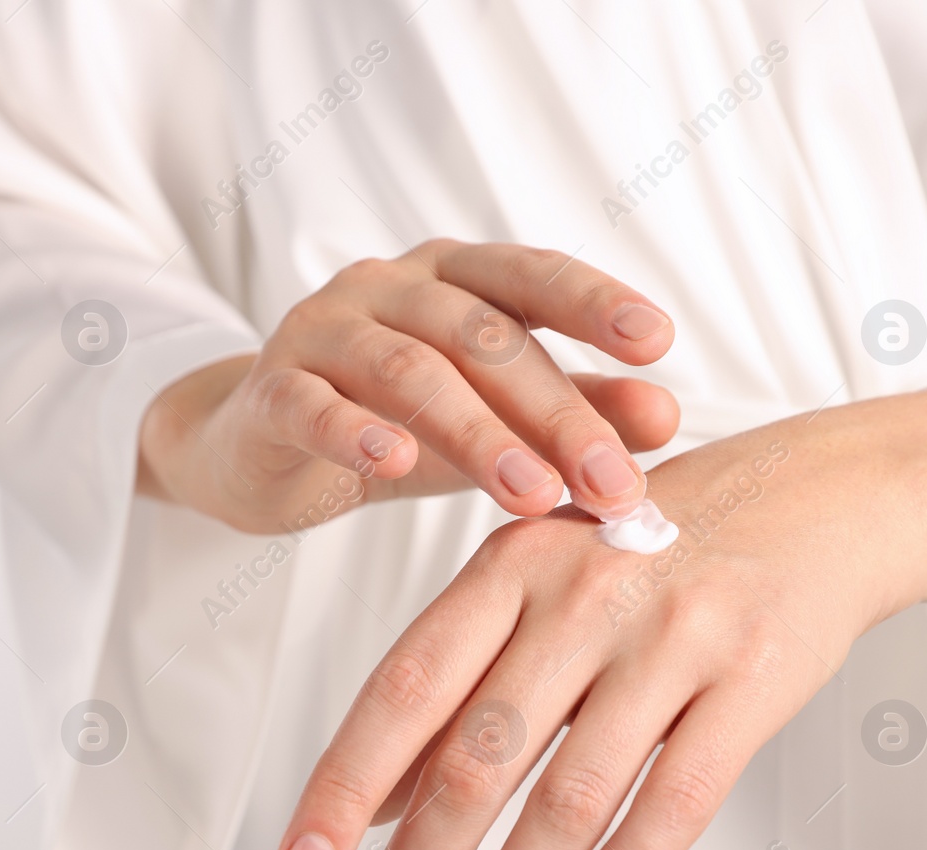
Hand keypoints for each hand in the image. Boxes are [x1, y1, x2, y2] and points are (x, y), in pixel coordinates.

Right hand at [137, 240, 678, 533]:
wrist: (261, 450)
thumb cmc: (390, 423)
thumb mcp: (491, 418)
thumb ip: (573, 410)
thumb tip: (666, 415)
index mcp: (450, 278)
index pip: (529, 276)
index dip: (592, 301)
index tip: (656, 341)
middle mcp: (386, 287)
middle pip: (481, 336)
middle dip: (555, 412)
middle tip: (612, 482)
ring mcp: (321, 332)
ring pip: (408, 370)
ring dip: (478, 434)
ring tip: (534, 496)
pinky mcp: (271, 392)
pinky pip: (313, 405)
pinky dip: (356, 430)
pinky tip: (397, 461)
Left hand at [275, 389, 926, 849]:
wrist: (822, 496)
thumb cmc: (660, 546)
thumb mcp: (540, 585)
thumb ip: (459, 681)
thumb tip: (374, 800)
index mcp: (511, 565)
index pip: (404, 690)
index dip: (344, 787)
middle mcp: (580, 596)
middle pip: (475, 761)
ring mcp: (668, 639)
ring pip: (566, 801)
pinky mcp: (749, 682)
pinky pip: (672, 805)